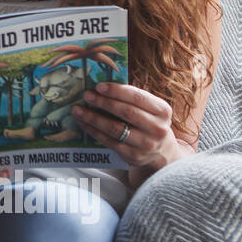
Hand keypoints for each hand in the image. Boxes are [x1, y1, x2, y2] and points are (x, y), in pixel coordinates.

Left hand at [71, 82, 186, 175]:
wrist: (161, 152)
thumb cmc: (149, 123)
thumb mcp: (150, 110)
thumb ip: (132, 99)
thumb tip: (102, 87)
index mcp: (162, 111)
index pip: (138, 97)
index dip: (117, 91)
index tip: (99, 86)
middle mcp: (157, 128)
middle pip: (126, 112)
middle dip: (104, 102)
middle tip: (87, 95)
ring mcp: (145, 144)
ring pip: (115, 128)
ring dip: (93, 118)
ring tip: (78, 110)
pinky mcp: (133, 155)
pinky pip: (109, 141)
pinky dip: (94, 131)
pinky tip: (83, 123)